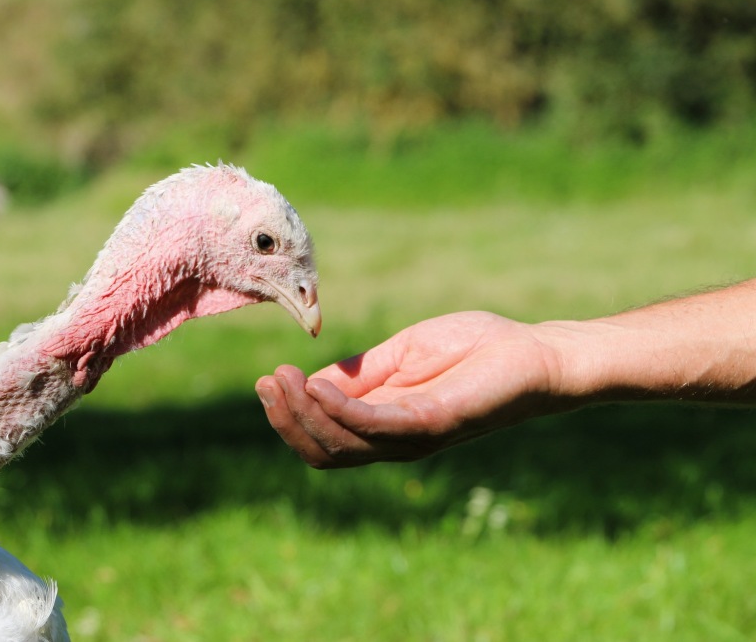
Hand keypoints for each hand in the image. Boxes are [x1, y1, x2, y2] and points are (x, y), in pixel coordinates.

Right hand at [255, 311, 566, 467]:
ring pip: (340, 445)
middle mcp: (394, 440)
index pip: (323, 438)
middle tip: (268, 382)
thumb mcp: (403, 354)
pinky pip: (373, 425)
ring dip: (304, 414)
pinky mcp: (431, 423)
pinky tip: (317, 385)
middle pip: (323, 452)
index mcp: (384, 422)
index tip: (267, 380)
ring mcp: (412, 436)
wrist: (535, 352)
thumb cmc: (475, 349)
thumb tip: (312, 382)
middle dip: (287, 420)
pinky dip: (338, 409)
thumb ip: (361, 372)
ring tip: (283, 379)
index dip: (288, 414)